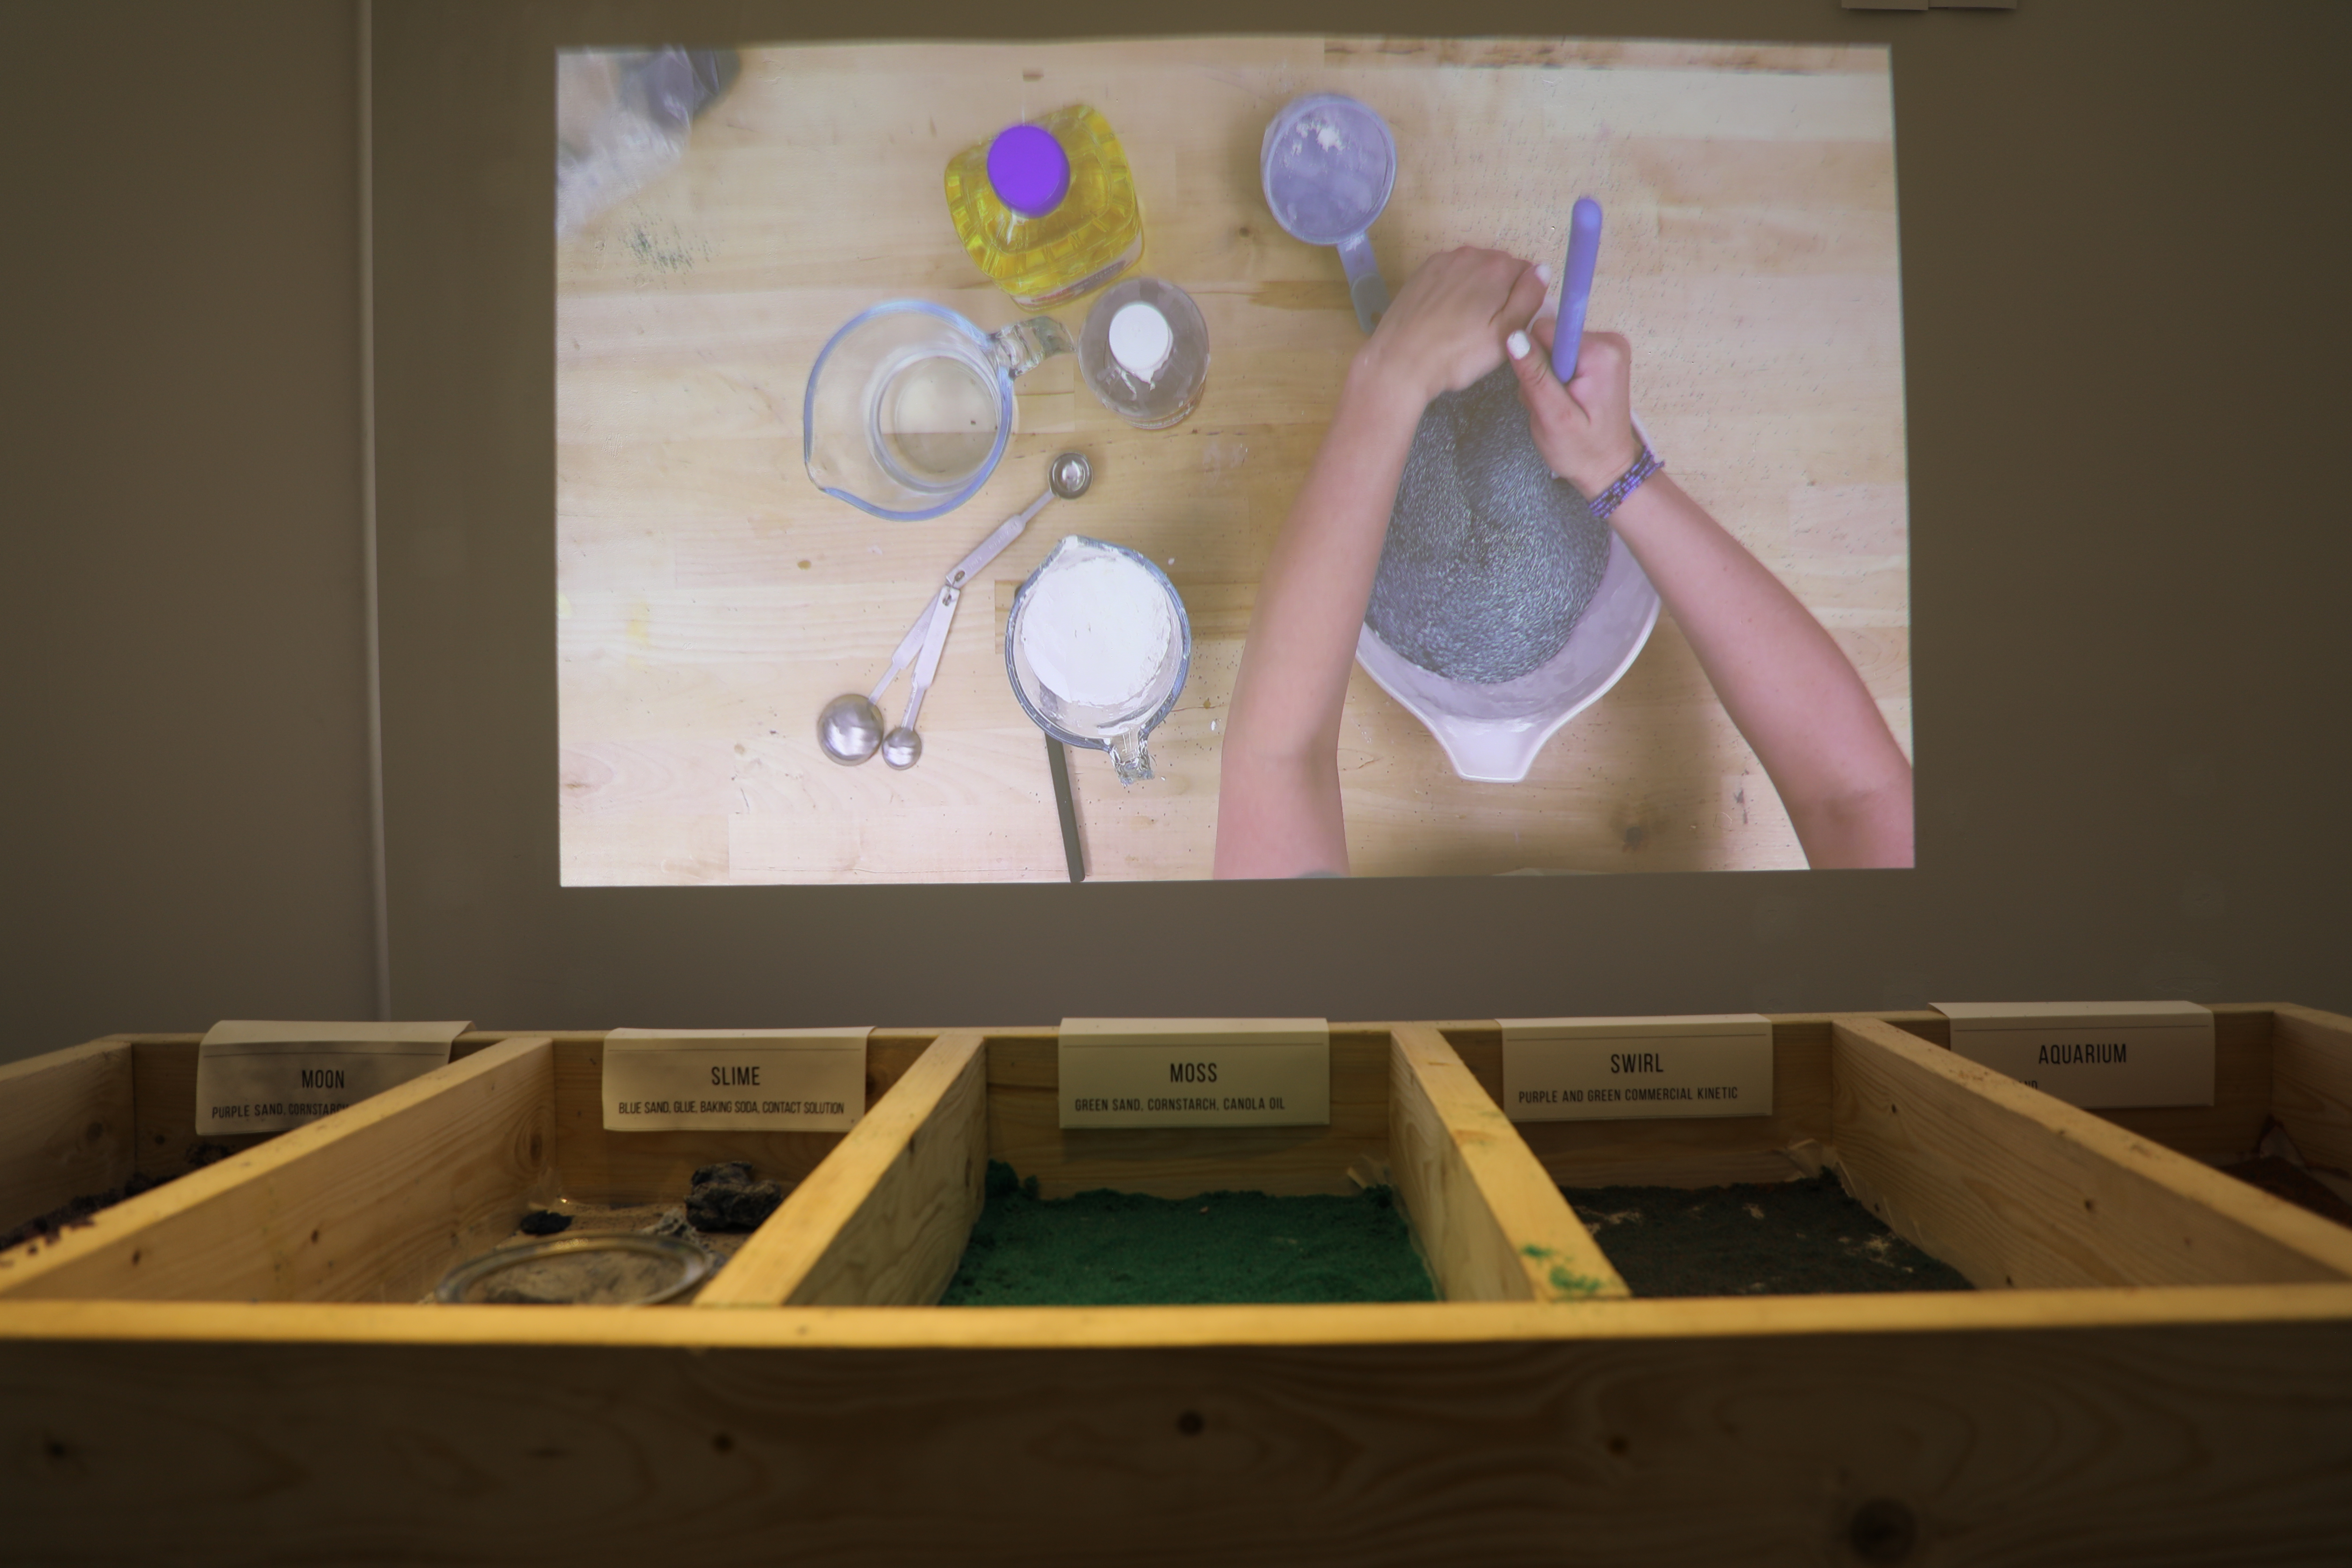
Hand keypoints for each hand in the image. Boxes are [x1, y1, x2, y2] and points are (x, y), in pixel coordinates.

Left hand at [1354, 246, 1549, 406]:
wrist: (1400, 362)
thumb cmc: (1457, 355)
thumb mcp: (1506, 333)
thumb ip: (1529, 297)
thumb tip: (1542, 270)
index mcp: (1497, 267)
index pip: (1527, 273)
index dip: (1523, 300)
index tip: (1510, 323)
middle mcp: (1470, 254)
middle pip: (1500, 270)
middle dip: (1499, 293)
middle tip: (1486, 329)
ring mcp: (1443, 261)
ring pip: (1474, 272)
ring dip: (1476, 292)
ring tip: (1463, 325)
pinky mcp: (1423, 272)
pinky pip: (1450, 276)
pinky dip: (1453, 291)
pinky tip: (1445, 317)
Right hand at [1505, 318, 1642, 497]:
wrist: (1608, 468)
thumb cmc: (1584, 450)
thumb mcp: (1553, 417)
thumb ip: (1534, 375)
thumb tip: (1515, 337)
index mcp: (1601, 353)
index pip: (1545, 331)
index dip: (1534, 361)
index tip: (1547, 390)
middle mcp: (1608, 343)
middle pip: (1549, 339)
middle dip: (1541, 372)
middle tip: (1552, 404)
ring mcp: (1605, 349)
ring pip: (1552, 349)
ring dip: (1547, 379)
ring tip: (1559, 406)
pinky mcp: (1599, 358)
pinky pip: (1563, 357)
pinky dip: (1556, 380)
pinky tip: (1564, 401)